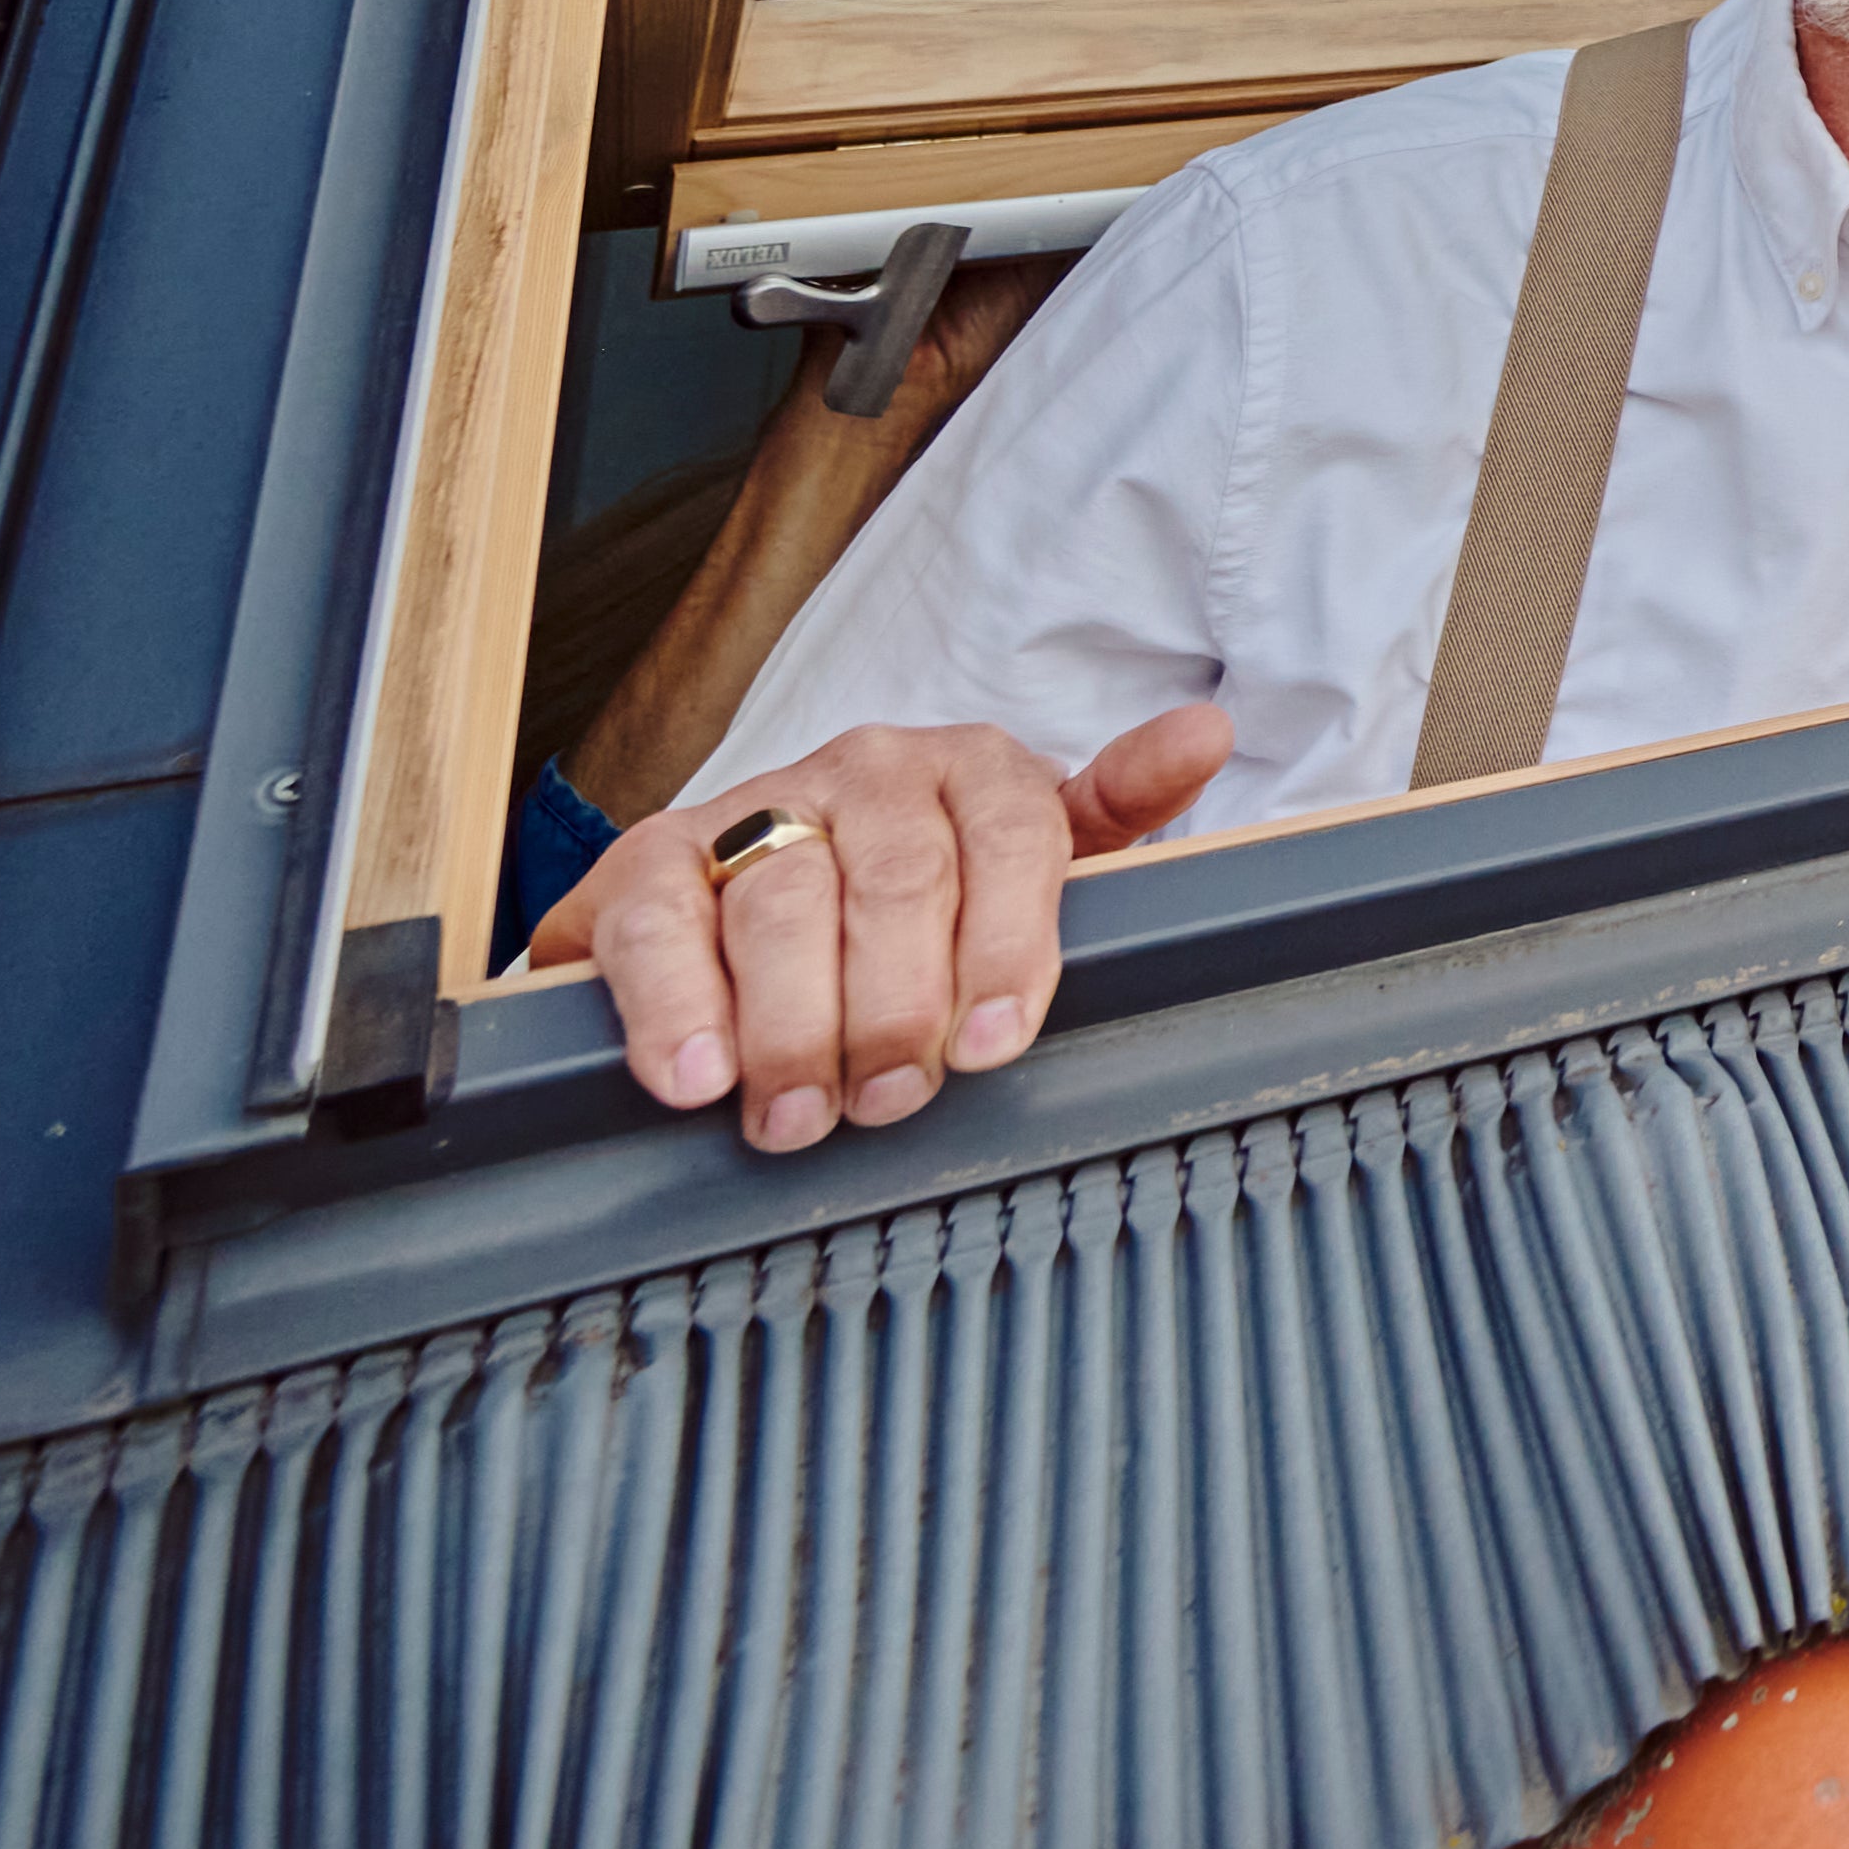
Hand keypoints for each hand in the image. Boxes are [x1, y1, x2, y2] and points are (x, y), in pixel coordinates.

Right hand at [530, 705, 1229, 1154]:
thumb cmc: (926, 896)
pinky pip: (657, 924)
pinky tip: (699, 1078)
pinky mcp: (645, 855)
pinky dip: (675, 1007)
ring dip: (795, 1026)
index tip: (994, 1045)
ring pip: (781, 906)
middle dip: (898, 1007)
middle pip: (898, 882)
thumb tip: (1203, 735)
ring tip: (801, 1113)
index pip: (1015, 836)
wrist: (749, 884)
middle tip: (890, 1098)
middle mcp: (868, 769)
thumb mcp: (1036, 856)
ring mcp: (753, 805)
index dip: (1007, 946)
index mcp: (974, 768)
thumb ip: (1117, 807)